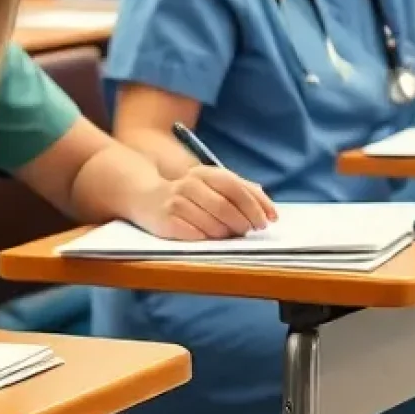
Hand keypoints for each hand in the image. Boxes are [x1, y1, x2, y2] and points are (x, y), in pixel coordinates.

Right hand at [128, 166, 276, 241]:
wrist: (144, 196)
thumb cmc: (186, 193)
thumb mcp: (211, 184)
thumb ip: (240, 190)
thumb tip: (268, 207)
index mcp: (205, 173)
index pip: (236, 188)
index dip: (256, 205)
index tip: (270, 220)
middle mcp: (190, 185)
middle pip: (226, 207)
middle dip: (244, 222)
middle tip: (251, 231)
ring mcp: (177, 203)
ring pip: (212, 225)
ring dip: (227, 234)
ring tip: (230, 235)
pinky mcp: (167, 221)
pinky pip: (196, 235)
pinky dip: (208, 239)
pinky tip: (210, 239)